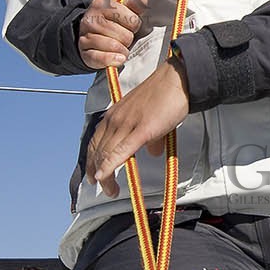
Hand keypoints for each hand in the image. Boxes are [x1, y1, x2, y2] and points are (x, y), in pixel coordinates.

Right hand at [79, 0, 148, 70]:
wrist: (91, 33)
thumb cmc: (112, 21)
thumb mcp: (123, 10)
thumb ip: (134, 5)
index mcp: (102, 4)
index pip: (130, 18)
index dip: (135, 24)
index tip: (131, 24)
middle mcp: (91, 19)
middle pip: (124, 34)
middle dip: (128, 38)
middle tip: (125, 37)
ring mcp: (86, 35)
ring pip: (114, 46)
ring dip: (123, 50)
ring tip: (121, 47)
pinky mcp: (84, 52)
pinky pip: (101, 58)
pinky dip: (112, 59)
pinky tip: (119, 58)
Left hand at [86, 59, 189, 197]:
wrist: (177, 79)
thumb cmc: (166, 95)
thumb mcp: (150, 117)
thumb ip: (149, 137)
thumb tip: (152, 152)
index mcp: (115, 115)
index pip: (96, 141)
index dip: (92, 160)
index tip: (92, 174)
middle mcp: (116, 119)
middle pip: (98, 151)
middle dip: (96, 172)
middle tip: (102, 188)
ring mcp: (127, 124)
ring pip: (106, 154)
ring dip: (104, 175)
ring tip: (109, 189)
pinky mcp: (141, 130)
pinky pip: (121, 151)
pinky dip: (109, 165)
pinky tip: (104, 176)